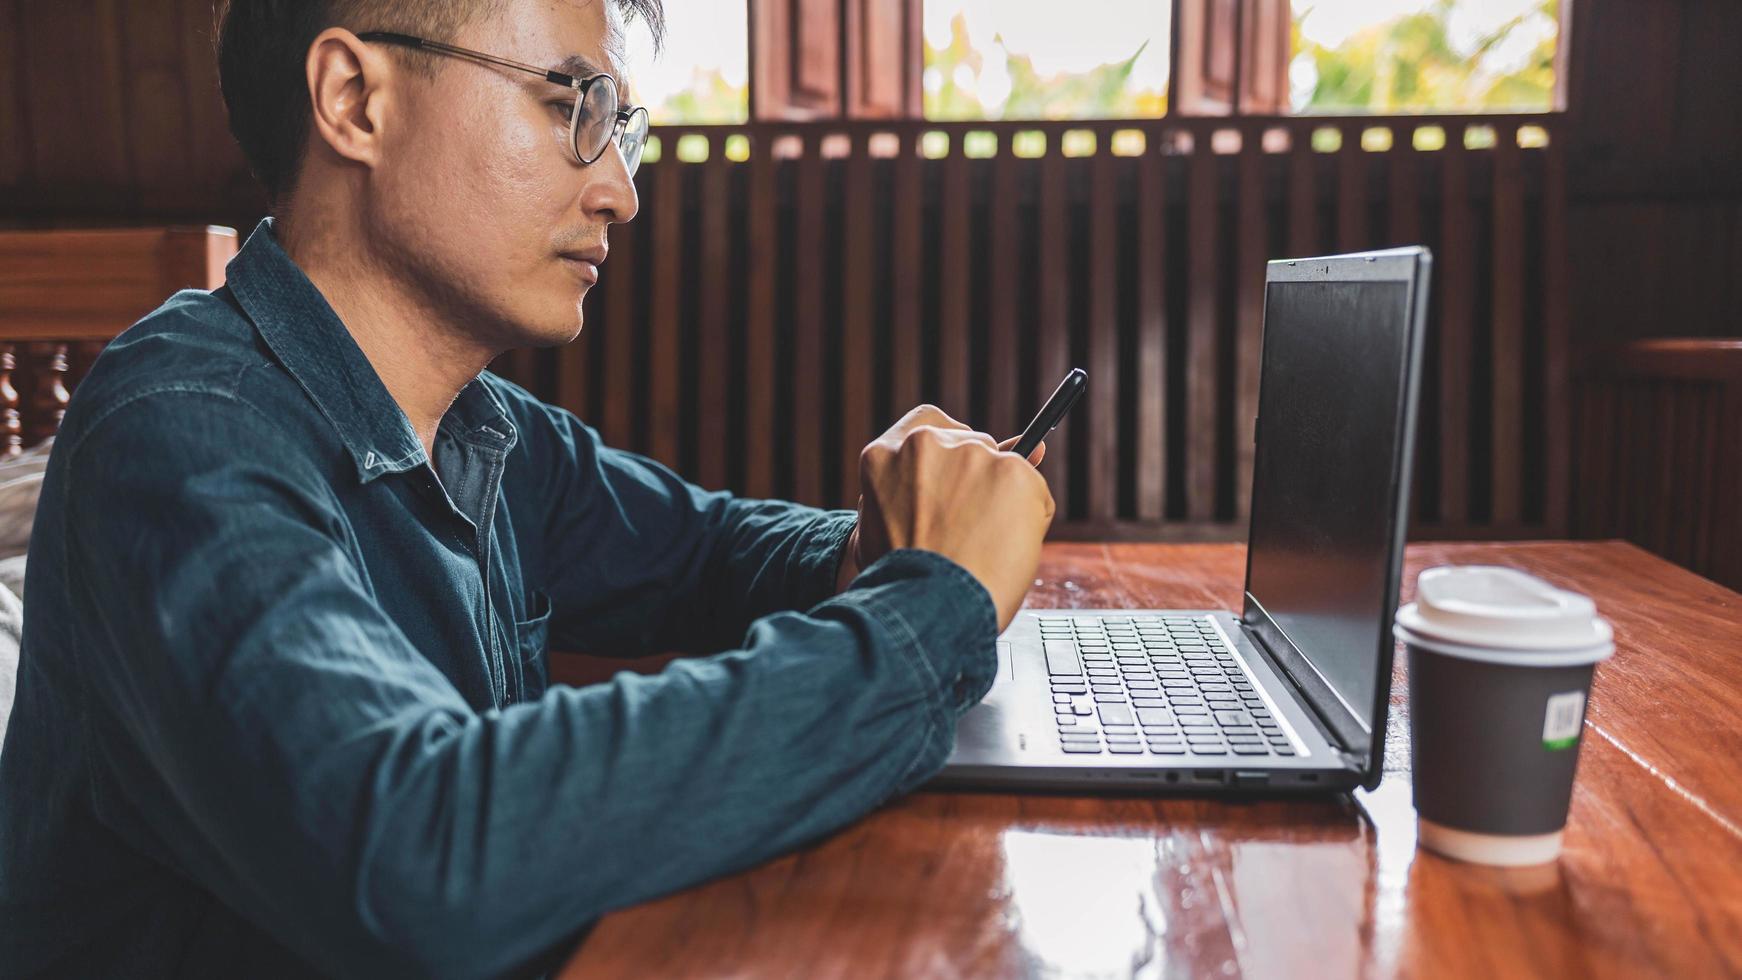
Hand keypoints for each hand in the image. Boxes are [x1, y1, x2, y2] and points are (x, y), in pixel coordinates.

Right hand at [836, 405, 1053, 632]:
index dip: (949, 448)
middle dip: (978, 479)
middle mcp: (927, 443)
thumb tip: (960, 473)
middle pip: (972, 443)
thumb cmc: (901, 580)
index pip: (927, 425)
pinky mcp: (1014, 471)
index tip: (957, 470)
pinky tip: (1005, 550)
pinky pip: (1034, 492)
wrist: (925, 606)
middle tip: (970, 526)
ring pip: (1005, 468)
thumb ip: (911, 493)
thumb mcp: (878, 530)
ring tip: (982, 549)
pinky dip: (1030, 520)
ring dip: (1003, 502)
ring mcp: (973, 454)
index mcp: (884, 454)